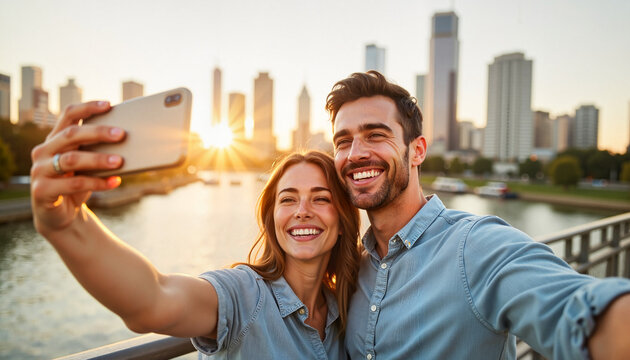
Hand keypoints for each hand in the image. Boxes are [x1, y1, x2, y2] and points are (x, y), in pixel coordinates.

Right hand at [30, 101, 124, 234]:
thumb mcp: (88, 166)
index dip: (88, 108)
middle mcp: (43, 151)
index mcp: (54, 139)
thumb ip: (97, 151)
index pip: (68, 115)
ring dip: (99, 159)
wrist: (62, 217)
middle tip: (122, 134)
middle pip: (71, 135)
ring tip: (120, 161)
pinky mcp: (41, 191)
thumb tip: (128, 138)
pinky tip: (115, 182)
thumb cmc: (78, 184)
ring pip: (71, 159)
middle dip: (99, 133)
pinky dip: (97, 183)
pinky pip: (73, 184)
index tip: (109, 104)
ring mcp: (39, 170)